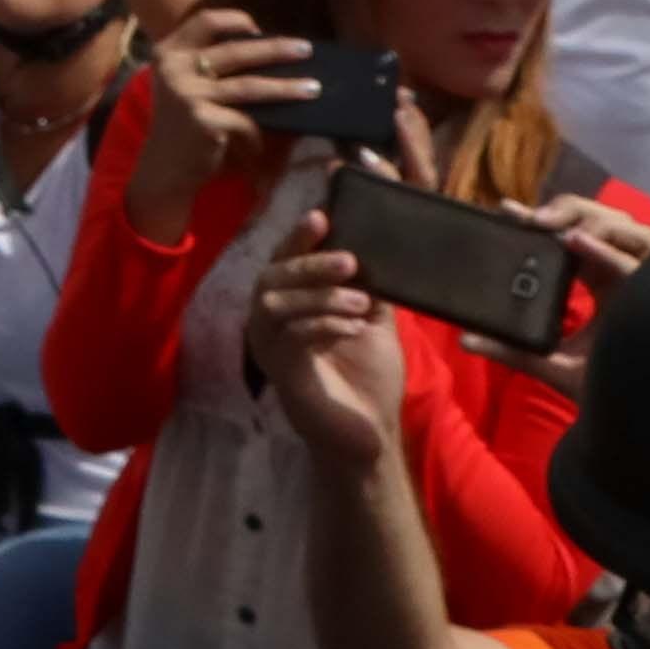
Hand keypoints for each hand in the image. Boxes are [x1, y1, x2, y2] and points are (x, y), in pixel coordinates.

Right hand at [130, 7, 315, 233]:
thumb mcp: (188, 86)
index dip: (236, 20)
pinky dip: (259, 133)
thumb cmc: (184, 124)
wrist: (165, 167)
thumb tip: (269, 51)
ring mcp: (187, 93)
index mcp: (168, 52)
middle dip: (276, 49)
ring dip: (286, 88)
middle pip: (235, 50)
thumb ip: (212, 67)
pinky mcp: (202, 120)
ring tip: (313, 89)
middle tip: (306, 49)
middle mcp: (174, 67)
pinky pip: (246, 121)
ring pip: (249, 86)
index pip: (205, 21)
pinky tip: (263, 146)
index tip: (261, 29)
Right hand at [247, 238, 408, 474]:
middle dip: (310, 263)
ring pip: (275, 301)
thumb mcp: (373, 323)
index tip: (323, 214)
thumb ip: (369, 288)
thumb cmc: (368, 378)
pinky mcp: (281, 372)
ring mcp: (271, 347)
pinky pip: (290, 336)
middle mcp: (271, 321)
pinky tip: (351, 328)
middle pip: (272, 274)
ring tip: (361, 302)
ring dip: (319, 295)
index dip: (298, 236)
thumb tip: (379, 247)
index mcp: (290, 304)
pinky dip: (323, 325)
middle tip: (349, 261)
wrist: (370, 434)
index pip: (285, 260)